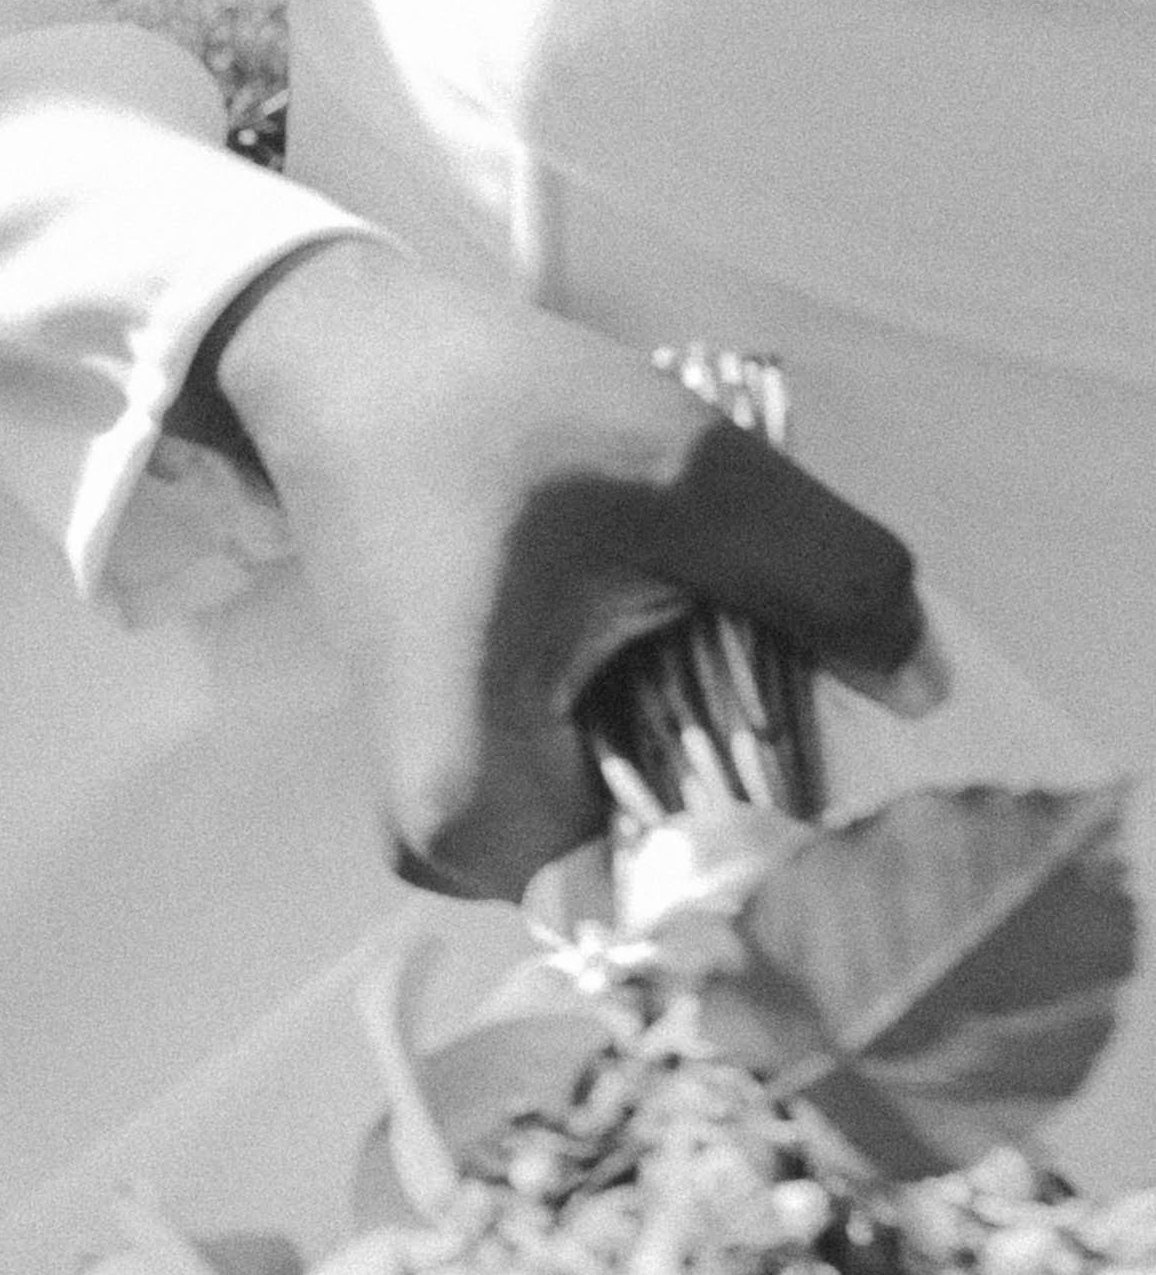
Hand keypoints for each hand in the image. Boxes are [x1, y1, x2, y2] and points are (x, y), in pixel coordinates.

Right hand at [194, 238, 930, 901]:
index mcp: (476, 810)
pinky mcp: (461, 776)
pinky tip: (666, 639)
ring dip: (710, 748)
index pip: (681, 907)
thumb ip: (826, 580)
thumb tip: (928, 685)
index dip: (787, 845)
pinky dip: (660, 731)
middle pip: (666, 870)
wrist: (345, 367)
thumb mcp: (689, 476)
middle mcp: (445, 850)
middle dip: (752, 781)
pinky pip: (599, 794)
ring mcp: (447, 821)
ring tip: (704, 627)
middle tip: (772, 653)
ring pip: (640, 831)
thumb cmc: (487, 415)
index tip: (845, 767)